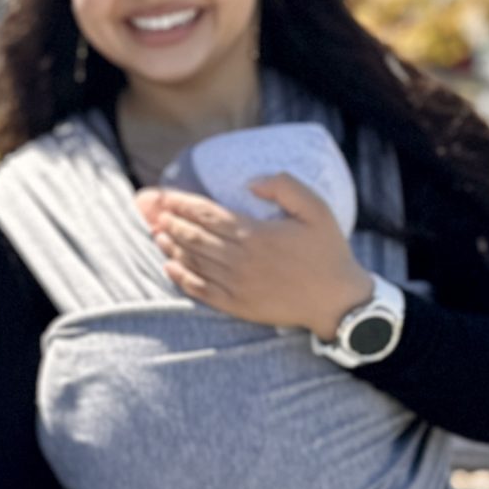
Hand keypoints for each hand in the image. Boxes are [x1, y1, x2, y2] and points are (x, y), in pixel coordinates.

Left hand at [136, 179, 372, 337]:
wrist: (337, 302)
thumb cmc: (328, 252)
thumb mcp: (316, 209)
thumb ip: (284, 186)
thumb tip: (250, 182)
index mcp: (254, 233)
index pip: (206, 213)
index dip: (181, 203)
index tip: (163, 196)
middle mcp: (239, 260)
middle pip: (193, 236)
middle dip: (168, 221)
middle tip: (151, 211)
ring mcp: (236, 285)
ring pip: (192, 261)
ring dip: (171, 245)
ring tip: (156, 233)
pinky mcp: (237, 306)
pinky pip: (200, 290)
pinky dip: (181, 277)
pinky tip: (169, 266)